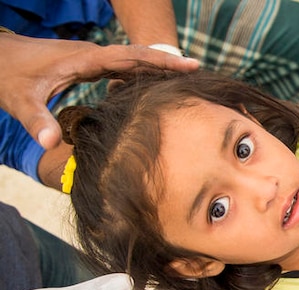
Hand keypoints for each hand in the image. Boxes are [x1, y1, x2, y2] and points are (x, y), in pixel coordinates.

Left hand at [0, 33, 198, 149]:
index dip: (159, 60)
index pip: (129, 56)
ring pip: (131, 60)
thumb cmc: (7, 76)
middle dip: (167, 61)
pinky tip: (155, 86)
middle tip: (198, 69)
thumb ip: (36, 121)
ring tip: (186, 79)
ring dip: (157, 67)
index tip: (187, 63)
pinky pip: (121, 67)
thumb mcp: (19, 100)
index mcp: (84, 58)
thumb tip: (50, 144)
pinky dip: (142, 74)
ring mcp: (91, 59)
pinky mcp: (88, 65)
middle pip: (138, 55)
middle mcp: (92, 55)